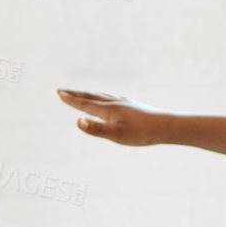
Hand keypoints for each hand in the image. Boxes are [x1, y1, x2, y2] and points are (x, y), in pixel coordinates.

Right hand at [56, 89, 170, 145]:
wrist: (167, 126)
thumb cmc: (142, 133)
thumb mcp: (117, 135)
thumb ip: (96, 129)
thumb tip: (78, 121)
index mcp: (109, 110)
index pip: (85, 104)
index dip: (71, 100)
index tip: (59, 94)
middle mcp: (115, 103)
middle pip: (91, 96)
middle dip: (76, 95)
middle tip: (62, 91)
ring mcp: (125, 103)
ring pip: (102, 96)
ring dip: (89, 95)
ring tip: (81, 94)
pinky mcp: (133, 106)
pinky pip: (112, 98)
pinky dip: (103, 97)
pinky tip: (108, 101)